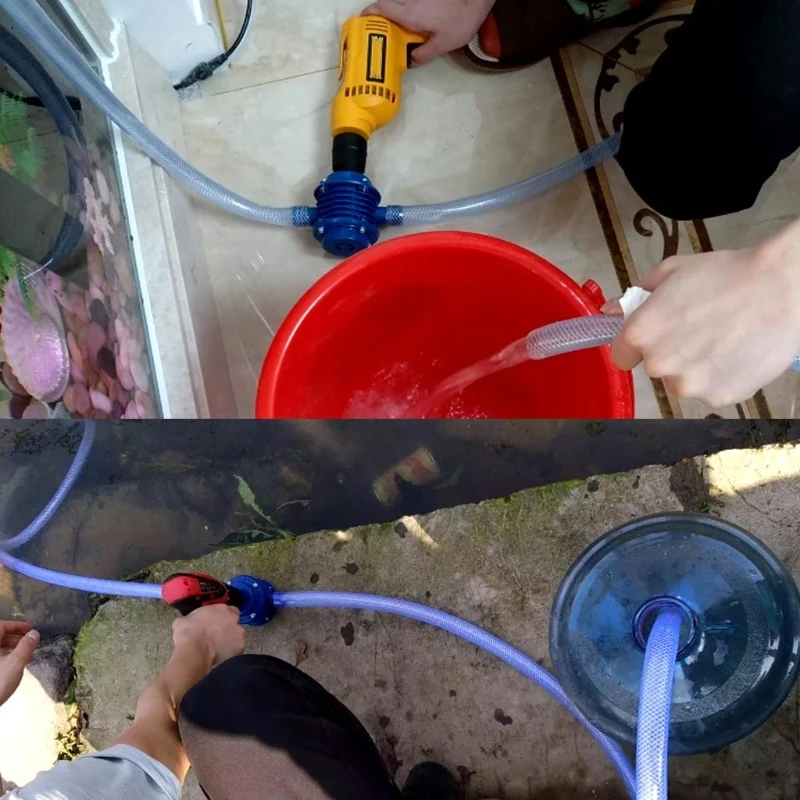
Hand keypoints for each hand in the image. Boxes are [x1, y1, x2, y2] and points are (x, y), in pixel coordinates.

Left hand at [0, 622, 39, 705]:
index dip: (17, 626)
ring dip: (11, 650)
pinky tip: (14, 668)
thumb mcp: (16, 663)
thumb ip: (26, 646)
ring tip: (26, 658)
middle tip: (31, 645)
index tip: (31, 629)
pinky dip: (4, 659)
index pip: (2, 626)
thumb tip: (35, 633)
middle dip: (16, 640)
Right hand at [172, 606, 244, 668]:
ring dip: (230, 641)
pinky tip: (221, 658)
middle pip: (234, 623)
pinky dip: (231, 654)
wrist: (194, 650)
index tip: (217, 624)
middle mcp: (233, 618)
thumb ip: (191, 619)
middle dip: (228, 629)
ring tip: (218, 650)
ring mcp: (239, 633)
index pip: (228, 610)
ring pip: (237, 637)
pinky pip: (236, 651)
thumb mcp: (184, 620)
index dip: (223, 618)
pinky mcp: (240, 648)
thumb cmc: (188, 632)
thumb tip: (185, 623)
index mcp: (221, 608)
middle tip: (217, 637)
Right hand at [362, 0, 494, 64]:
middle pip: (385, 1)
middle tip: (377, 29)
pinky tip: (410, 18)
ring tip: (393, 26)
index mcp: (410, 13)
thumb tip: (411, 61)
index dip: (368, 14)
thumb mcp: (443, 45)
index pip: (381, 8)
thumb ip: (424, 54)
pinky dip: (403, 7)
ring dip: (391, 9)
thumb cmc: (461, 20)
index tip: (362, 23)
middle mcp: (410, 0)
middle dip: (377, 13)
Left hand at [606, 227, 799, 406]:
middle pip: (653, 368)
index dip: (635, 345)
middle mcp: (660, 365)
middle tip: (697, 329)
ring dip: (694, 368)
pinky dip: (720, 377)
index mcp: (641, 334)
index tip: (654, 335)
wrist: (784, 288)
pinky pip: (710, 391)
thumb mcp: (672, 272)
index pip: (620, 355)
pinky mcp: (719, 398)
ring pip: (682, 382)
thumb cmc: (726, 274)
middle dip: (668, 353)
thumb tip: (609, 310)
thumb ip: (636, 295)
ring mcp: (690, 385)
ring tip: (721, 339)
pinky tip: (736, 353)